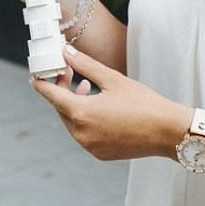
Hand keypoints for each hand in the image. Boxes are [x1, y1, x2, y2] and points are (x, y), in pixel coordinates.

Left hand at [32, 46, 188, 160]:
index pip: (51, 95)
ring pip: (72, 121)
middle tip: (70, 71)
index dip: (42, 82)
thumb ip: (85, 65)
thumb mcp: (112, 79)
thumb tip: (65, 52)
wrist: (168, 131)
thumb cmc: (143, 103)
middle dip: (62, 89)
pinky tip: (98, 106)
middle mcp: (81, 133)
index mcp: (81, 113)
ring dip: (74, 103)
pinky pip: (84, 133)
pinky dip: (85, 119)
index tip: (36, 73)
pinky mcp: (99, 153)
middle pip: (61, 108)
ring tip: (87, 86)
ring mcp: (89, 146)